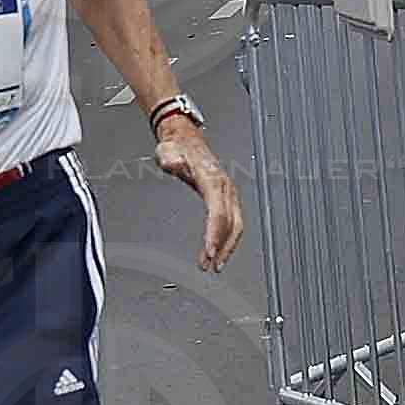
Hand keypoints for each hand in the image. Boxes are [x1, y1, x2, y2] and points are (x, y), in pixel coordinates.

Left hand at [156, 115, 242, 270]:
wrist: (185, 139)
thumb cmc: (177, 148)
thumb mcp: (168, 152)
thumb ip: (171, 159)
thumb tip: (172, 162)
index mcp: (212, 180)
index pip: (218, 212)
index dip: (214, 234)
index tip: (208, 252)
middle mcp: (224, 187)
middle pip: (232, 223)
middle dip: (223, 247)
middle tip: (212, 266)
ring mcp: (228, 193)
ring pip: (235, 225)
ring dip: (226, 247)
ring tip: (214, 265)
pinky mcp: (225, 198)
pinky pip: (232, 222)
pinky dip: (226, 239)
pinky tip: (216, 250)